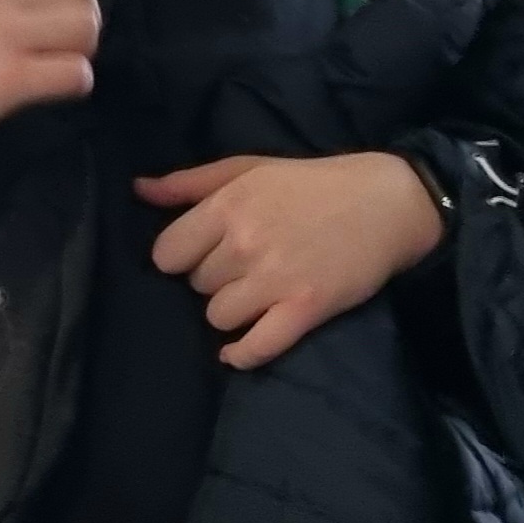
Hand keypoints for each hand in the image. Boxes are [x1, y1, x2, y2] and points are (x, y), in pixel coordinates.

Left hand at [138, 152, 443, 370]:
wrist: (386, 202)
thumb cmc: (311, 183)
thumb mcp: (247, 168)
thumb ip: (188, 183)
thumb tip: (138, 190)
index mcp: (227, 207)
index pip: (167, 254)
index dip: (181, 257)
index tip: (203, 253)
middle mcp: (245, 244)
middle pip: (196, 285)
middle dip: (213, 279)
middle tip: (243, 267)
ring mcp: (275, 279)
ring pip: (218, 317)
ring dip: (230, 311)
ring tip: (254, 294)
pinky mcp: (305, 309)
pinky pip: (256, 347)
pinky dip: (242, 354)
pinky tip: (238, 350)